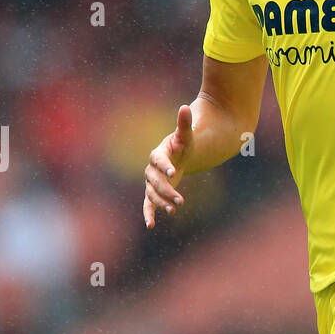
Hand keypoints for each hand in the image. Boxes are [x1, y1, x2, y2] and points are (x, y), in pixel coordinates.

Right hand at [143, 105, 194, 228]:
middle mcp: (151, 169)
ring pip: (152, 194)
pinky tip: (150, 226)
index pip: (159, 160)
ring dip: (161, 203)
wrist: (178, 155)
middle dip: (167, 190)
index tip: (174, 172)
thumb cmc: (183, 145)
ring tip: (174, 210)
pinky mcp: (154, 192)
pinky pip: (148, 204)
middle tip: (181, 201)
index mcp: (158, 154)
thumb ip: (184, 124)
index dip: (165, 166)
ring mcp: (151, 181)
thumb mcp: (186, 136)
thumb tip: (185, 107)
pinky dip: (149, 214)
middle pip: (156, 181)